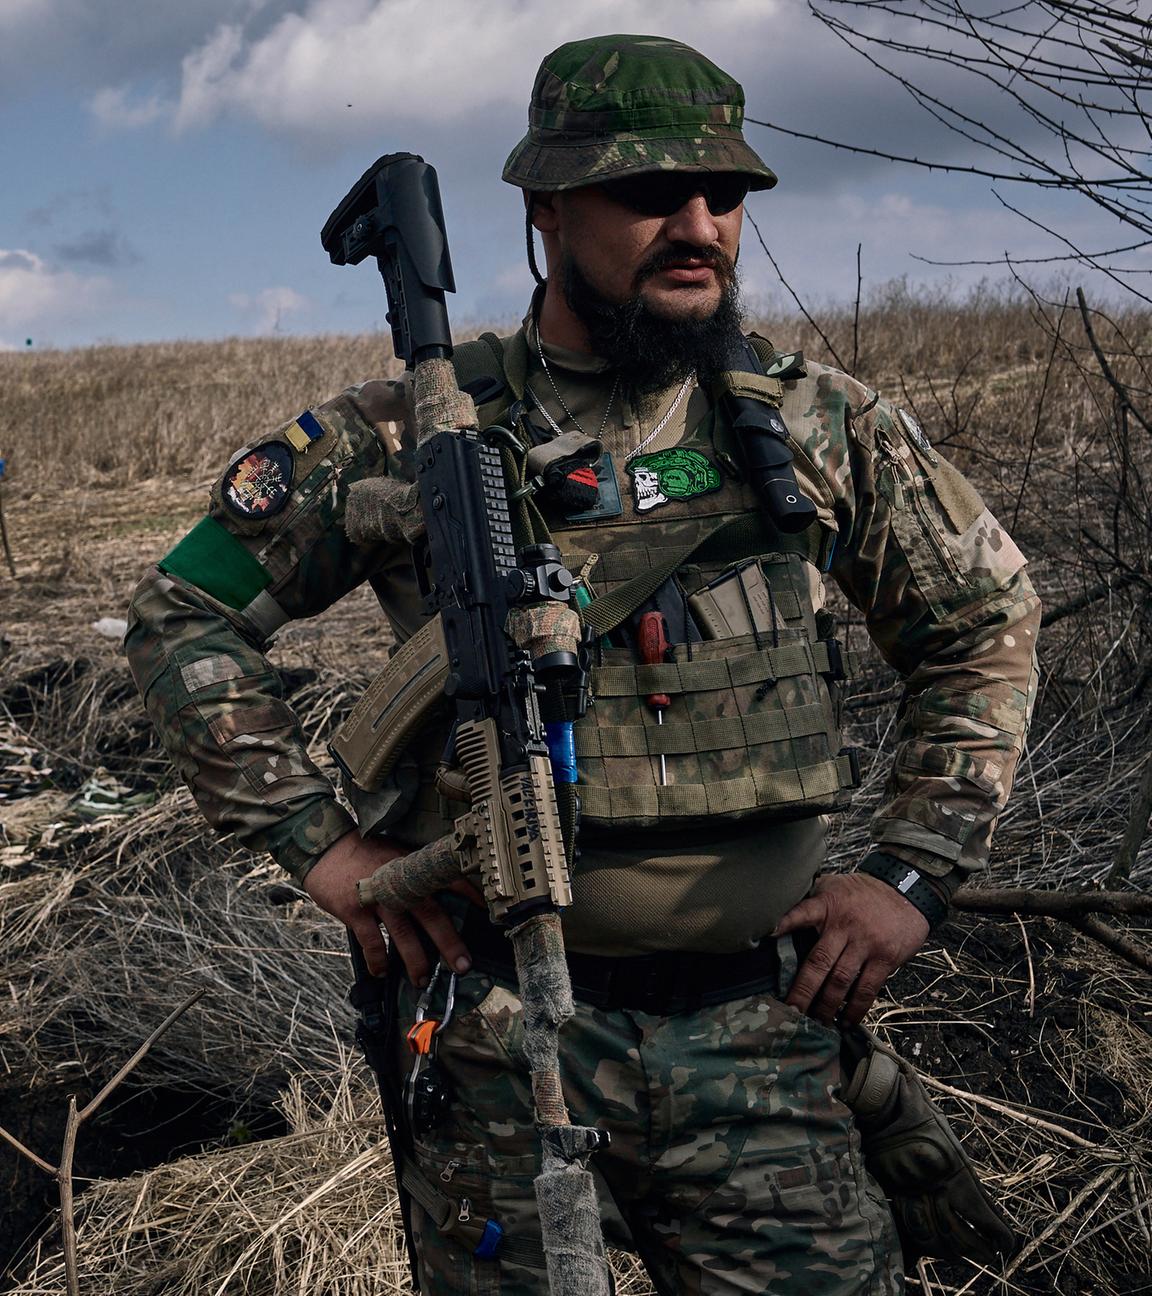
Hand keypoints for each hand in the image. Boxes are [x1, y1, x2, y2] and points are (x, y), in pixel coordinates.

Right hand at [304, 829, 476, 983]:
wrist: (327, 848)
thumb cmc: (365, 853)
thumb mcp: (396, 855)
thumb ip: (415, 874)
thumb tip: (440, 894)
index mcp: (412, 868)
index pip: (448, 880)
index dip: (469, 896)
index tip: (486, 913)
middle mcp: (399, 883)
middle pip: (431, 915)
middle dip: (449, 943)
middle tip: (462, 965)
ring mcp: (378, 897)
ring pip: (403, 935)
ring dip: (415, 960)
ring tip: (421, 979)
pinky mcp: (355, 910)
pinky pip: (371, 942)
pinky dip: (377, 960)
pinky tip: (382, 972)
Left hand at [775, 873, 929, 1026]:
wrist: (906, 891)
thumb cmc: (863, 893)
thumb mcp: (835, 886)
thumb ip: (812, 901)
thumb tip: (779, 915)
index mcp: (828, 904)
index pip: (802, 913)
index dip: (785, 923)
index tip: (766, 935)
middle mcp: (845, 925)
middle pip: (819, 962)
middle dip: (803, 990)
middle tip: (791, 1011)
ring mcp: (866, 943)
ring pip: (841, 980)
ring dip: (827, 1005)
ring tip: (816, 1023)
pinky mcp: (885, 958)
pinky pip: (867, 988)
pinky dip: (856, 1007)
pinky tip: (846, 1020)